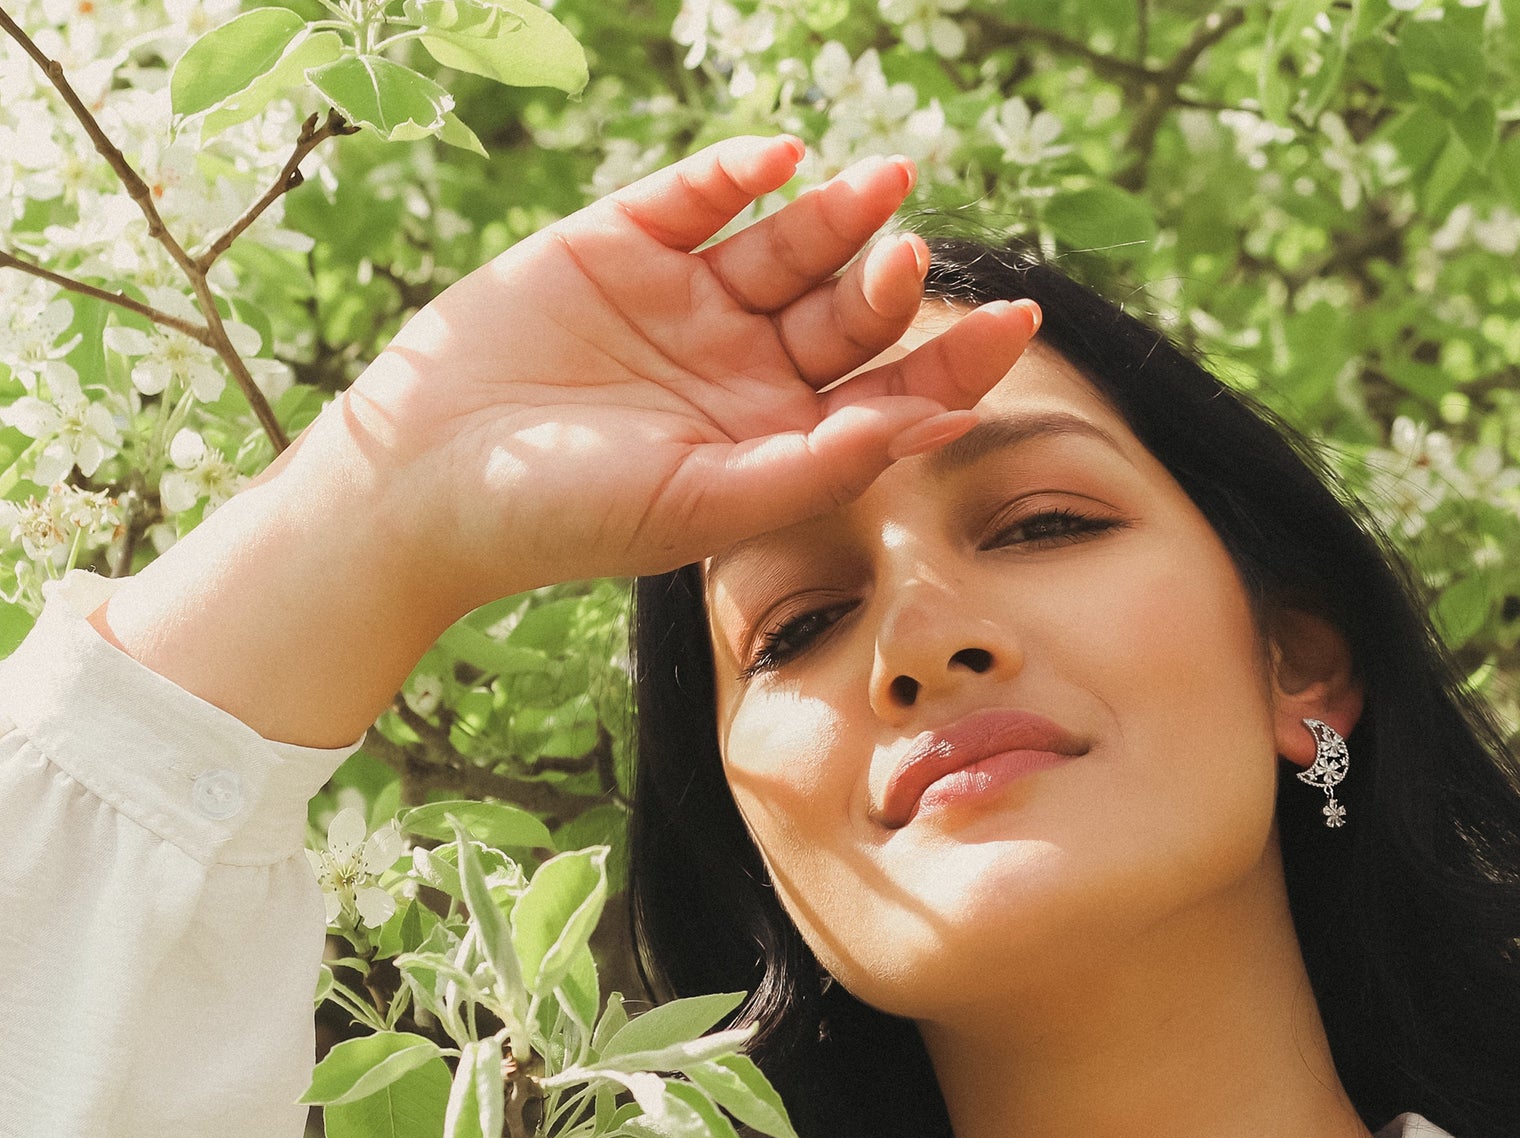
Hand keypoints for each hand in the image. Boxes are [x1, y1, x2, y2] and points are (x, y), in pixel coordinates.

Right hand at [316, 134, 1038, 611]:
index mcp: (778, 441)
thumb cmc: (567, 518)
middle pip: (848, 314)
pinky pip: (695, 195)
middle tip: (908, 259)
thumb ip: (810, 471)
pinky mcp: (620, 244)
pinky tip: (779, 159)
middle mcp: (745, 368)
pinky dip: (736, 172)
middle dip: (887, 285)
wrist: (426, 481)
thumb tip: (919, 425)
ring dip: (835, 216)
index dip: (954, 363)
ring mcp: (687, 301)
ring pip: (786, 245)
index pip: (888, 395)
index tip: (1014, 327)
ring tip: (880, 186)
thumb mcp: (700, 507)